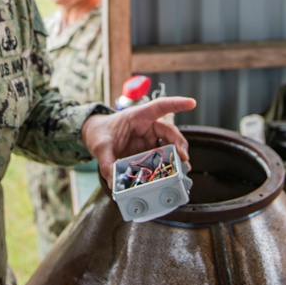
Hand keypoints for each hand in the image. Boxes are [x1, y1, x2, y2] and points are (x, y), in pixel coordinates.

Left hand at [81, 96, 196, 184]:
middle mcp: (146, 126)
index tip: (192, 103)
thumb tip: (114, 182)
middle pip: (169, 131)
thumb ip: (107, 162)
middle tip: (183, 158)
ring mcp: (148, 139)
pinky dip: (168, 164)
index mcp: (137, 116)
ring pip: (168, 144)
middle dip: (179, 143)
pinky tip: (172, 173)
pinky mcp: (147, 150)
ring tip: (183, 169)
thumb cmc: (99, 132)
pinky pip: (161, 155)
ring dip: (177, 155)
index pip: (160, 106)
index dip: (177, 103)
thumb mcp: (100, 146)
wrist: (94, 135)